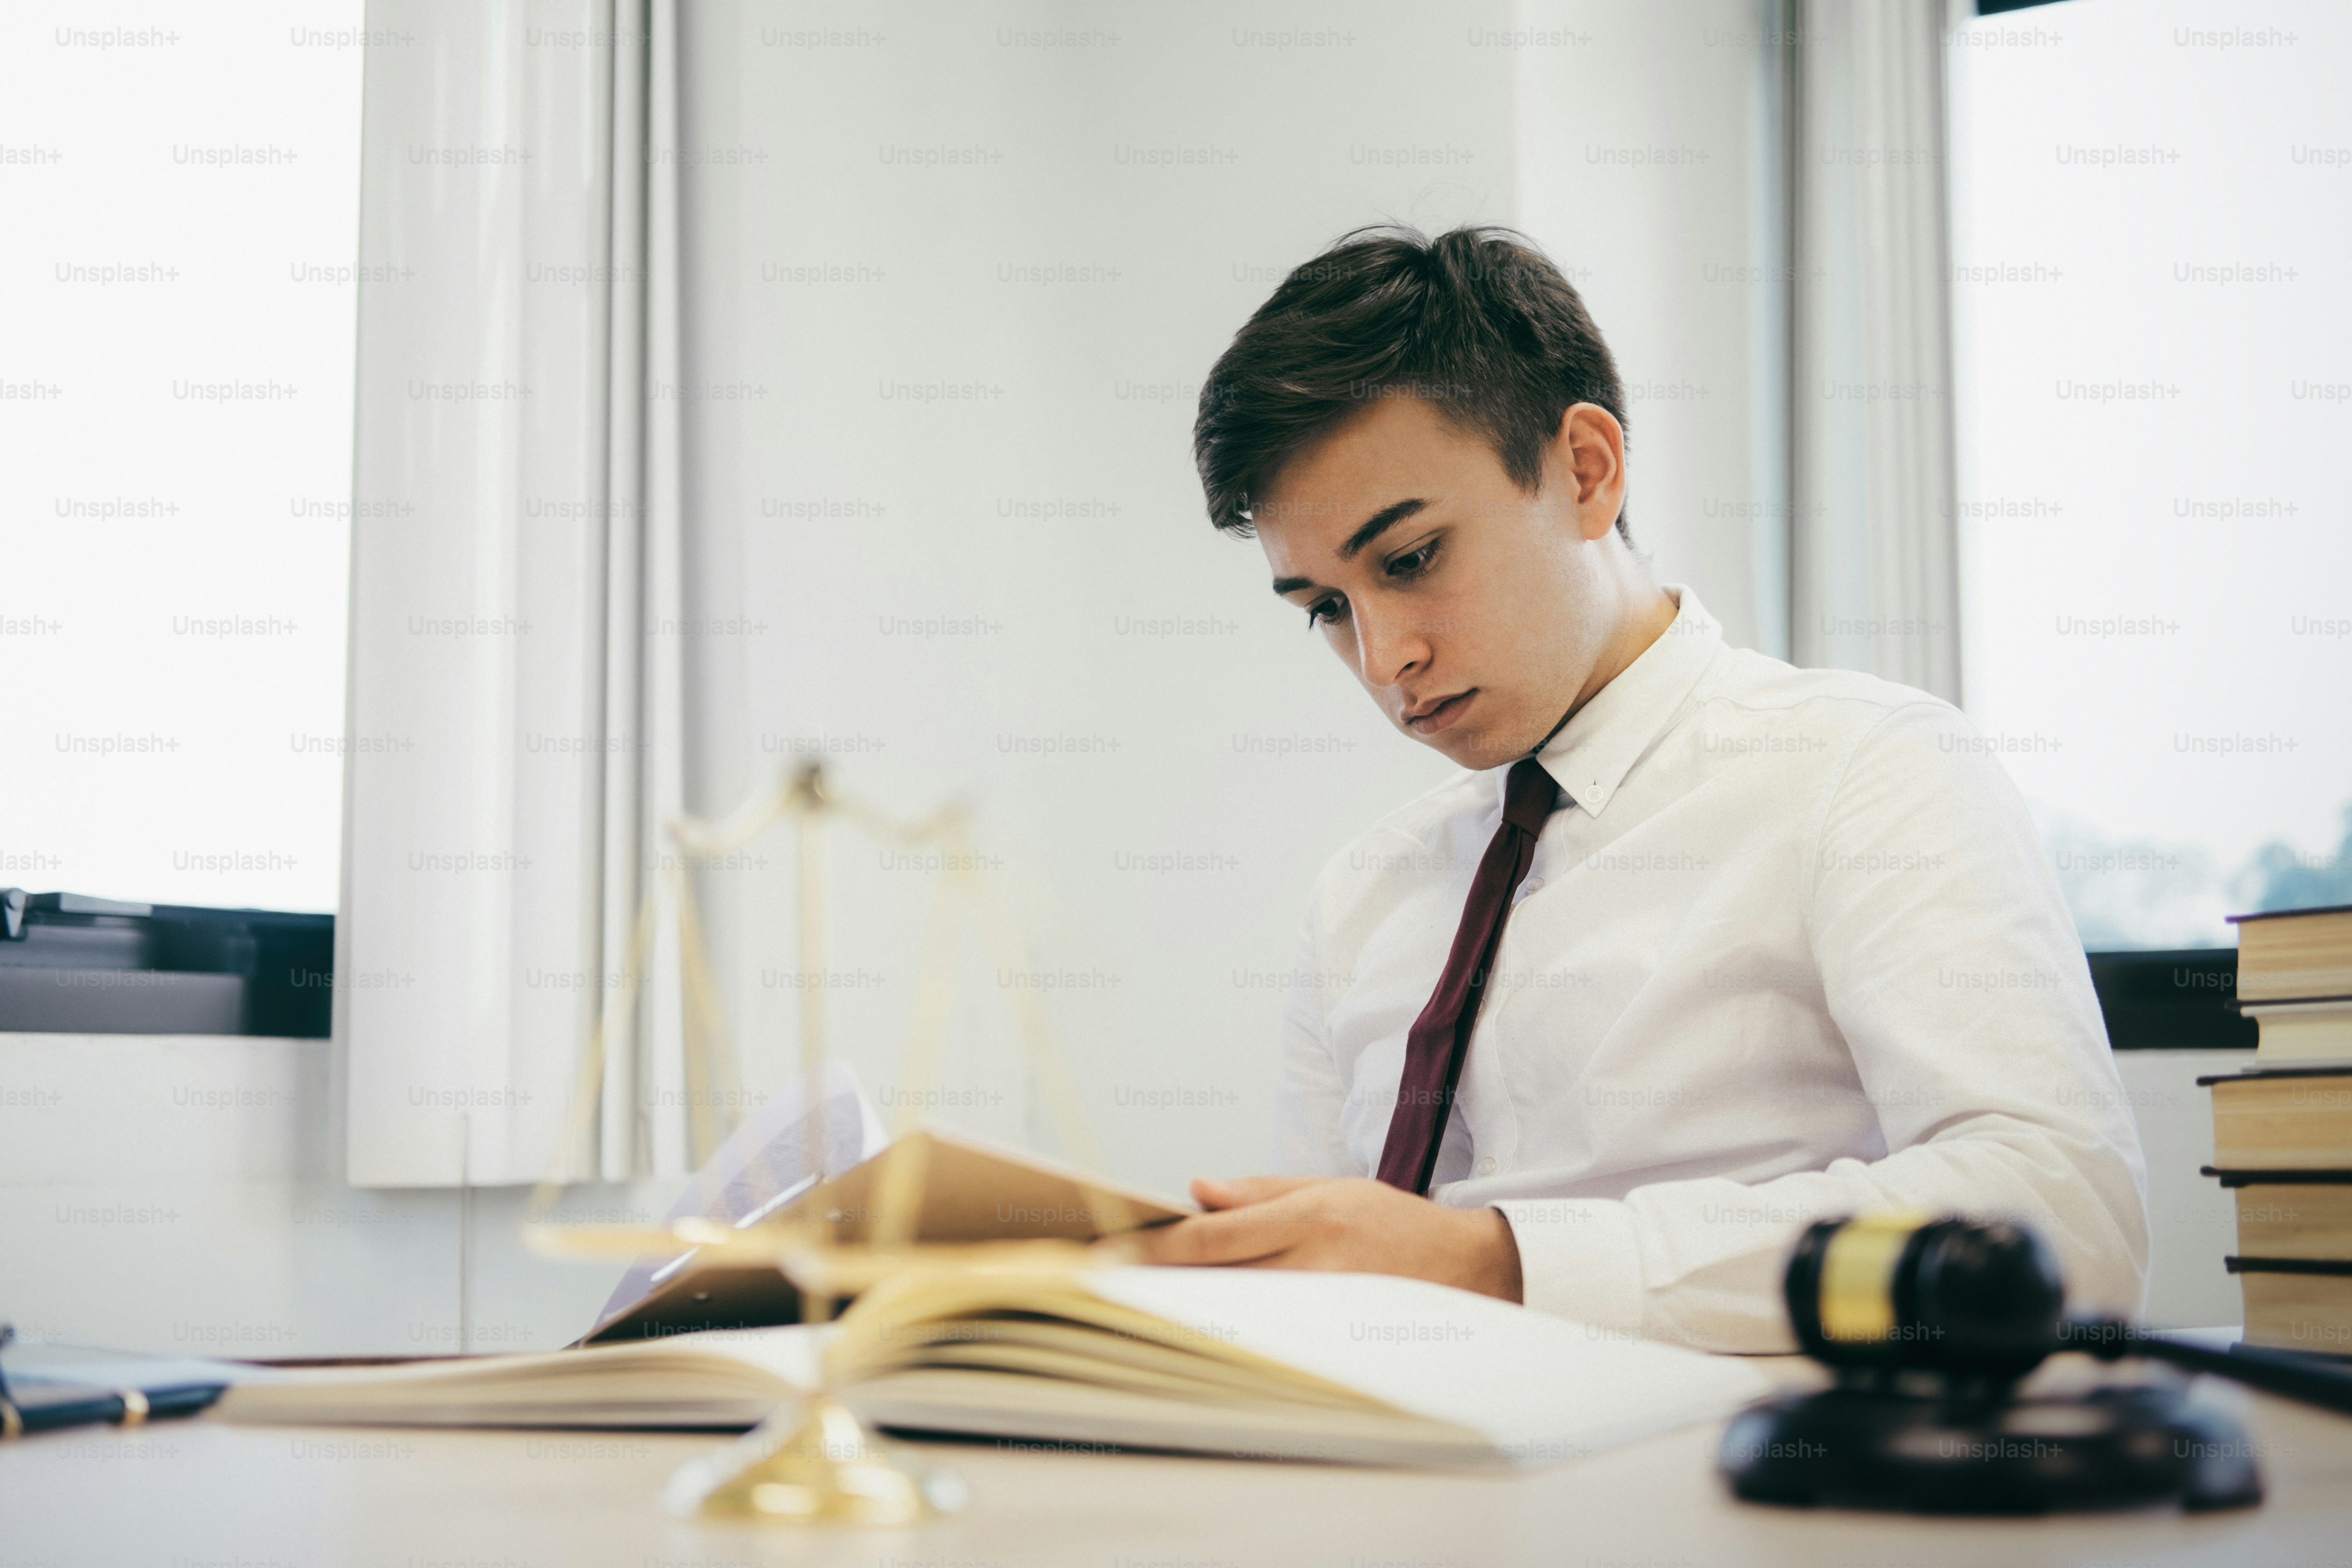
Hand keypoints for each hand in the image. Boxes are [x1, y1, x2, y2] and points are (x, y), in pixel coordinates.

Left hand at [1119, 1176, 1524, 1302]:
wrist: (1464, 1267)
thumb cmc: (1391, 1221)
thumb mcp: (1328, 1186)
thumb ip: (1259, 1191)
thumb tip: (1197, 1191)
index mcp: (1307, 1217)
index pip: (1214, 1237)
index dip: (1156, 1248)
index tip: (1111, 1252)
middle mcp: (1313, 1264)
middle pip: (1216, 1281)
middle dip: (1156, 1284)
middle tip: (1101, 1285)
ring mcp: (1323, 1308)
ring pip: (1235, 1314)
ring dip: (1183, 1310)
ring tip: (1134, 1307)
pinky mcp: (1332, 1339)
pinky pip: (1267, 1337)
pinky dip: (1228, 1333)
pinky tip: (1197, 1331)